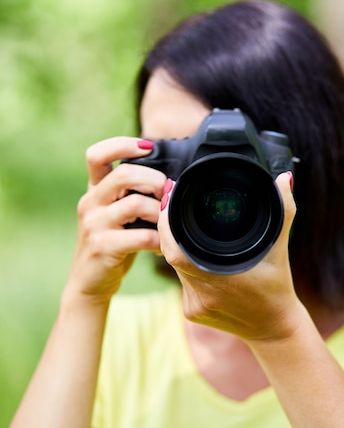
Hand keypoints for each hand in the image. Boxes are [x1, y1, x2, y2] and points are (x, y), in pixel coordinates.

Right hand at [67, 137, 166, 300]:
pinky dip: (159, 241)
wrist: (90, 283)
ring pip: (135, 204)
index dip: (122, 145)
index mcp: (94, 191)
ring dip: (159, 212)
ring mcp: (94, 225)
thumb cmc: (112, 245)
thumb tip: (169, 181)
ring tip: (167, 223)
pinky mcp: (103, 247)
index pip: (97, 154)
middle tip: (167, 193)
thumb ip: (132, 196)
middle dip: (154, 180)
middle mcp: (90, 203)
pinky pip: (141, 237)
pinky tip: (163, 247)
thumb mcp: (116, 215)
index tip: (148, 147)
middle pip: (123, 175)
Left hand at [158, 172, 299, 342]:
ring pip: (174, 267)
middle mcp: (203, 294)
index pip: (175, 249)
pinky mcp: (190, 312)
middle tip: (174, 206)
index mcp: (220, 278)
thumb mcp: (280, 248)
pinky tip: (201, 260)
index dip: (167, 225)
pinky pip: (182, 282)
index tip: (170, 202)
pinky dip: (186, 267)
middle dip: (171, 230)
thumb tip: (285, 179)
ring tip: (191, 231)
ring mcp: (194, 306)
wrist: (274, 329)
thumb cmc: (278, 287)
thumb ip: (283, 211)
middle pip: (171, 254)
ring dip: (179, 248)